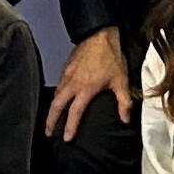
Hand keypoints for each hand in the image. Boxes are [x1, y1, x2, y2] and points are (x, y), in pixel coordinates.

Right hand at [46, 25, 132, 141]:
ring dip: (52, 109)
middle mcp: (73, 83)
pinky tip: (58, 99)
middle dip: (50, 120)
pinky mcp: (66, 68)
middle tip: (48, 132)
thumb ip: (123, 102)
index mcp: (85, 89)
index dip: (69, 126)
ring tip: (51, 119)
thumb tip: (125, 120)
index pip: (74, 112)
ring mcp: (67, 75)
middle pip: (56, 105)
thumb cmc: (110, 57)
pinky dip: (55, 96)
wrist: (99, 35)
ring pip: (55, 95)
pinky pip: (58, 85)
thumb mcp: (121, 80)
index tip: (65, 138)